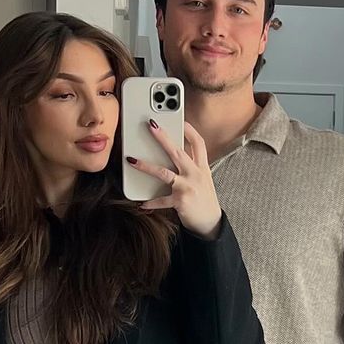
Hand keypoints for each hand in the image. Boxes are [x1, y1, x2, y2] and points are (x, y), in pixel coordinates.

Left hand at [126, 121, 221, 238]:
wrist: (211, 224)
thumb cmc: (204, 200)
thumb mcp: (203, 180)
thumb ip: (191, 167)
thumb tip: (174, 155)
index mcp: (202, 167)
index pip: (198, 143)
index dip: (190, 130)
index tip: (180, 120)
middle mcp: (195, 174)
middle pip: (178, 152)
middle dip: (163, 137)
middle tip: (151, 126)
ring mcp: (188, 187)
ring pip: (164, 173)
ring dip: (146, 166)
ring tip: (132, 160)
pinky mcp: (181, 201)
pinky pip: (161, 200)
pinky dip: (150, 202)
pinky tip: (142, 204)